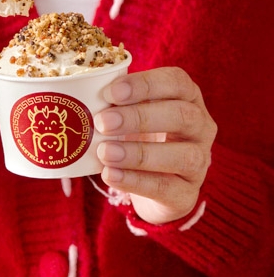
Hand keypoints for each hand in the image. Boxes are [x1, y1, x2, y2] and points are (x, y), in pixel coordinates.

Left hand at [94, 67, 216, 224]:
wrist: (152, 185)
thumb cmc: (137, 136)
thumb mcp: (128, 114)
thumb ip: (112, 103)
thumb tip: (75, 92)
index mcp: (186, 98)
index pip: (177, 82)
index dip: (145, 84)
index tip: (110, 93)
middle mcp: (201, 128)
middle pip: (183, 115)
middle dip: (140, 117)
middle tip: (102, 122)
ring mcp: (200, 162)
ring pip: (183, 155)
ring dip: (139, 154)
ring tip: (104, 152)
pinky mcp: (187, 194)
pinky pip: (168, 188)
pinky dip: (136, 181)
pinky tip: (110, 174)